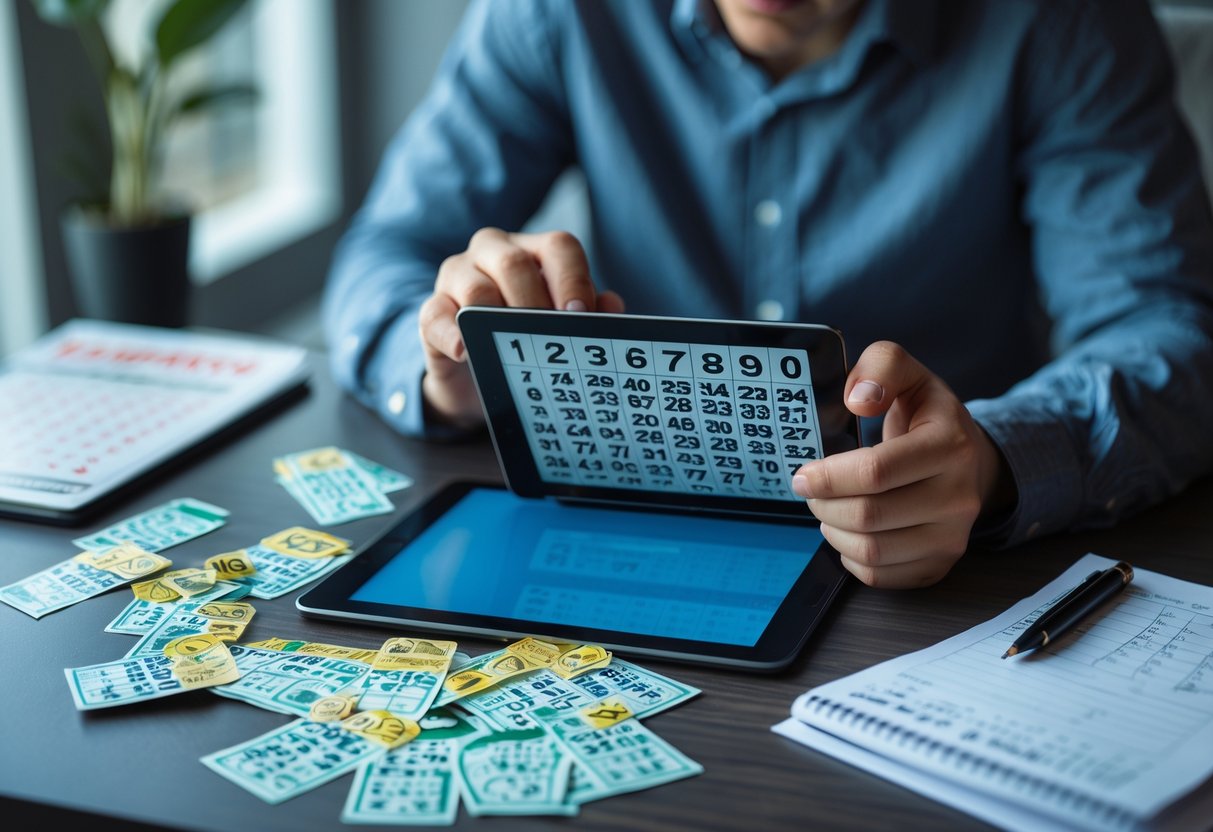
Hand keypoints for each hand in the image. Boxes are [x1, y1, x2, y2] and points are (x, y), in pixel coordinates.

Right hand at [418, 228, 624, 426]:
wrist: (474, 379)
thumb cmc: (523, 342)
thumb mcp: (558, 329)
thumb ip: (587, 314)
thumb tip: (612, 306)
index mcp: (531, 252)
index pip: (558, 246)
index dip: (573, 278)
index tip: (581, 315)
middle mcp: (491, 254)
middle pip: (514, 263)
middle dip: (536, 302)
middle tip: (550, 336)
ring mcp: (455, 279)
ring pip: (475, 287)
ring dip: (497, 317)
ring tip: (514, 346)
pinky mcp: (430, 312)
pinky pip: (435, 316)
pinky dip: (451, 333)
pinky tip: (465, 351)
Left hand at [791, 341, 1014, 587]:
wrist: (971, 459)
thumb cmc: (928, 417)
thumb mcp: (909, 374)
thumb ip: (882, 366)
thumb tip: (859, 398)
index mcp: (949, 446)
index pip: (876, 472)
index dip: (829, 476)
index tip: (802, 474)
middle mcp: (958, 497)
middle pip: (868, 516)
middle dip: (824, 504)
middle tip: (811, 491)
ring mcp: (952, 537)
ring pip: (871, 551)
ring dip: (833, 532)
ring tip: (827, 510)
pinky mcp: (940, 564)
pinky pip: (881, 576)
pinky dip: (851, 559)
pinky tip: (849, 533)